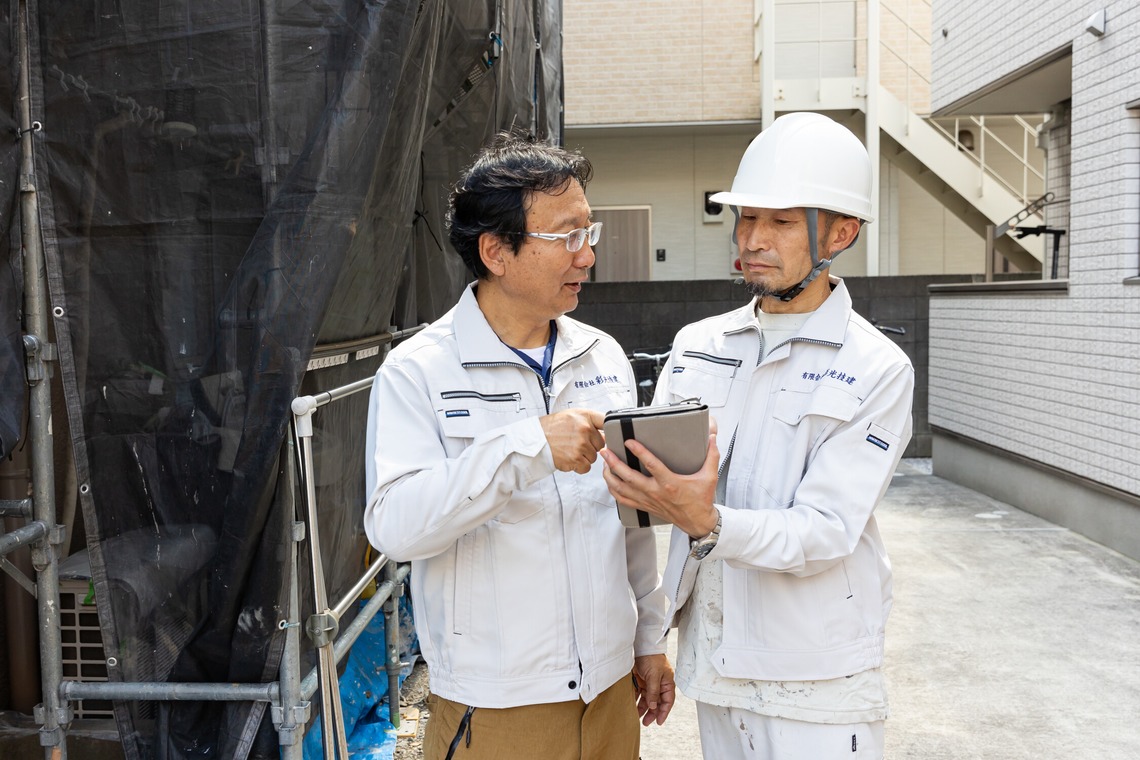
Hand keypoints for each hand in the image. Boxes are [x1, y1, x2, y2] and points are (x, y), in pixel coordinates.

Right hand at [538, 408, 605, 473]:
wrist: (536, 439)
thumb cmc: (553, 428)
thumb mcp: (572, 415)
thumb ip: (590, 421)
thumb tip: (606, 432)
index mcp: (585, 416)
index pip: (607, 421)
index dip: (609, 429)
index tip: (608, 433)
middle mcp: (584, 429)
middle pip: (601, 444)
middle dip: (591, 446)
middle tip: (577, 443)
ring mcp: (581, 445)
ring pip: (594, 457)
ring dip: (584, 457)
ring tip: (571, 449)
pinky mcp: (576, 459)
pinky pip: (587, 467)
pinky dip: (579, 466)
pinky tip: (570, 458)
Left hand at [601, 432, 719, 537]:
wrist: (697, 522)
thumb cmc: (701, 500)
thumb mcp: (709, 477)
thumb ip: (711, 455)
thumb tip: (713, 437)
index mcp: (670, 483)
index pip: (651, 465)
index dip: (639, 452)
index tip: (629, 441)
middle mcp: (656, 492)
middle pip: (629, 477)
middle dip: (614, 463)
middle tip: (606, 451)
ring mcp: (648, 500)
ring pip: (622, 489)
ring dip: (610, 476)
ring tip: (604, 464)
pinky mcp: (645, 506)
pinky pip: (624, 500)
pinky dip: (614, 490)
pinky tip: (609, 482)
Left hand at [633, 654, 675, 725]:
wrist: (641, 646)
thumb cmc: (652, 657)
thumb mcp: (654, 675)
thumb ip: (654, 691)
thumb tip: (653, 706)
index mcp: (667, 683)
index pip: (668, 701)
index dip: (664, 712)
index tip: (658, 722)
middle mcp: (659, 685)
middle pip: (657, 703)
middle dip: (652, 713)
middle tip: (646, 722)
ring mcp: (649, 683)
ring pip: (647, 700)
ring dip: (642, 708)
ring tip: (636, 717)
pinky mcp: (640, 681)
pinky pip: (638, 694)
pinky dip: (635, 700)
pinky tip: (631, 706)